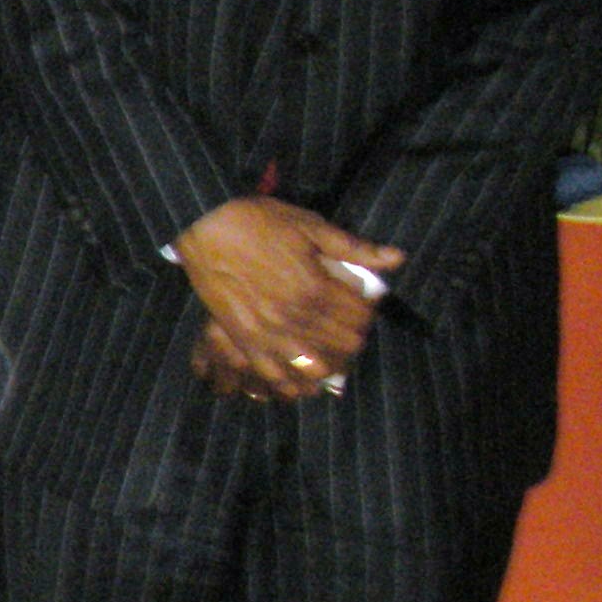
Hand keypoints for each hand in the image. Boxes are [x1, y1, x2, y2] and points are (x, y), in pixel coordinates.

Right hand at [174, 197, 402, 401]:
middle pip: (344, 344)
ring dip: (327, 361)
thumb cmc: (257, 220)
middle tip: (346, 324)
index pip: (360, 316)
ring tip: (328, 352)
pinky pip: (273, 374)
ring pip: (314, 367)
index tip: (362, 302)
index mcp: (316, 288)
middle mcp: (295, 316)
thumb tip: (398, 258)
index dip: (368, 310)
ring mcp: (267, 332)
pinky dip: (291, 381)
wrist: (204, 224)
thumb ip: (354, 248)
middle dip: (352, 335)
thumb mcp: (310, 226)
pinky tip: (299, 376)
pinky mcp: (242, 339)